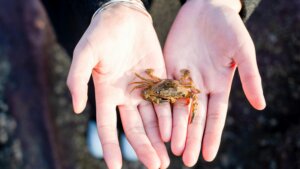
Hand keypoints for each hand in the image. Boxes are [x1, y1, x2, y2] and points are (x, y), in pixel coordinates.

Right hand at [67, 5, 170, 168]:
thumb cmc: (101, 33)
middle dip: (144, 147)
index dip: (111, 146)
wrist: (125, 16)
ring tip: (166, 158)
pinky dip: (170, 117)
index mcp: (107, 94)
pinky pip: (166, 101)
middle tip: (155, 166)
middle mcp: (126, 97)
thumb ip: (77, 79)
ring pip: (152, 119)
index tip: (115, 167)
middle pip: (135, 128)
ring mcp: (144, 89)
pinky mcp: (160, 79)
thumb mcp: (85, 53)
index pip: (108, 127)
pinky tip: (176, 132)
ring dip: (159, 139)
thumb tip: (77, 109)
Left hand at [164, 0, 265, 165]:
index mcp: (218, 85)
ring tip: (171, 148)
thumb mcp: (242, 50)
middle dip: (191, 138)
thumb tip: (261, 106)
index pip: (215, 116)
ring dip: (175, 128)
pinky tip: (156, 122)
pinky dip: (160, 106)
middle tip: (186, 159)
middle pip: (194, 117)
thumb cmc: (229, 27)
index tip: (208, 156)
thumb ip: (250, 77)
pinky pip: (163, 90)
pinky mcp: (167, 68)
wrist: (206, 7)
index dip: (212, 136)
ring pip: (177, 108)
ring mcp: (182, 79)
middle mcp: (199, 87)